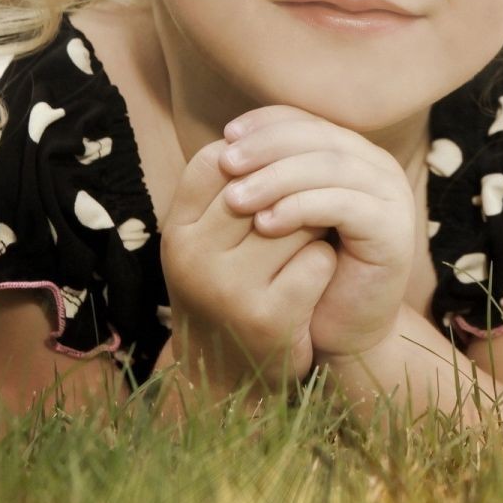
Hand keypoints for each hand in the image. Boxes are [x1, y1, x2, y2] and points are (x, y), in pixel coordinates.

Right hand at [159, 139, 336, 393]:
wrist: (233, 379)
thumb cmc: (232, 291)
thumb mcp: (213, 240)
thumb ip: (232, 189)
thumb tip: (269, 123)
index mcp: (176, 231)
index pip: (217, 160)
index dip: (258, 158)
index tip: (277, 173)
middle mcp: (192, 258)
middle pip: (262, 185)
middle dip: (293, 189)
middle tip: (309, 202)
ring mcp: (228, 290)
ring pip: (295, 219)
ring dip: (315, 226)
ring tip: (313, 241)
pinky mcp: (268, 318)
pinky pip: (317, 261)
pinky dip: (326, 264)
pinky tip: (316, 279)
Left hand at [218, 106, 417, 360]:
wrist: (342, 330)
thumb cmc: (305, 273)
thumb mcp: (282, 218)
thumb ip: (269, 179)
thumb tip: (223, 145)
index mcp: (352, 154)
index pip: (307, 121)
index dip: (267, 123)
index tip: (227, 136)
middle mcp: (377, 167)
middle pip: (319, 137)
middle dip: (268, 146)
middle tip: (227, 162)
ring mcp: (390, 195)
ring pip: (331, 167)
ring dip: (278, 178)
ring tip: (236, 199)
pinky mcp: (393, 228)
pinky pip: (344, 205)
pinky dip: (302, 208)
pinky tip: (266, 223)